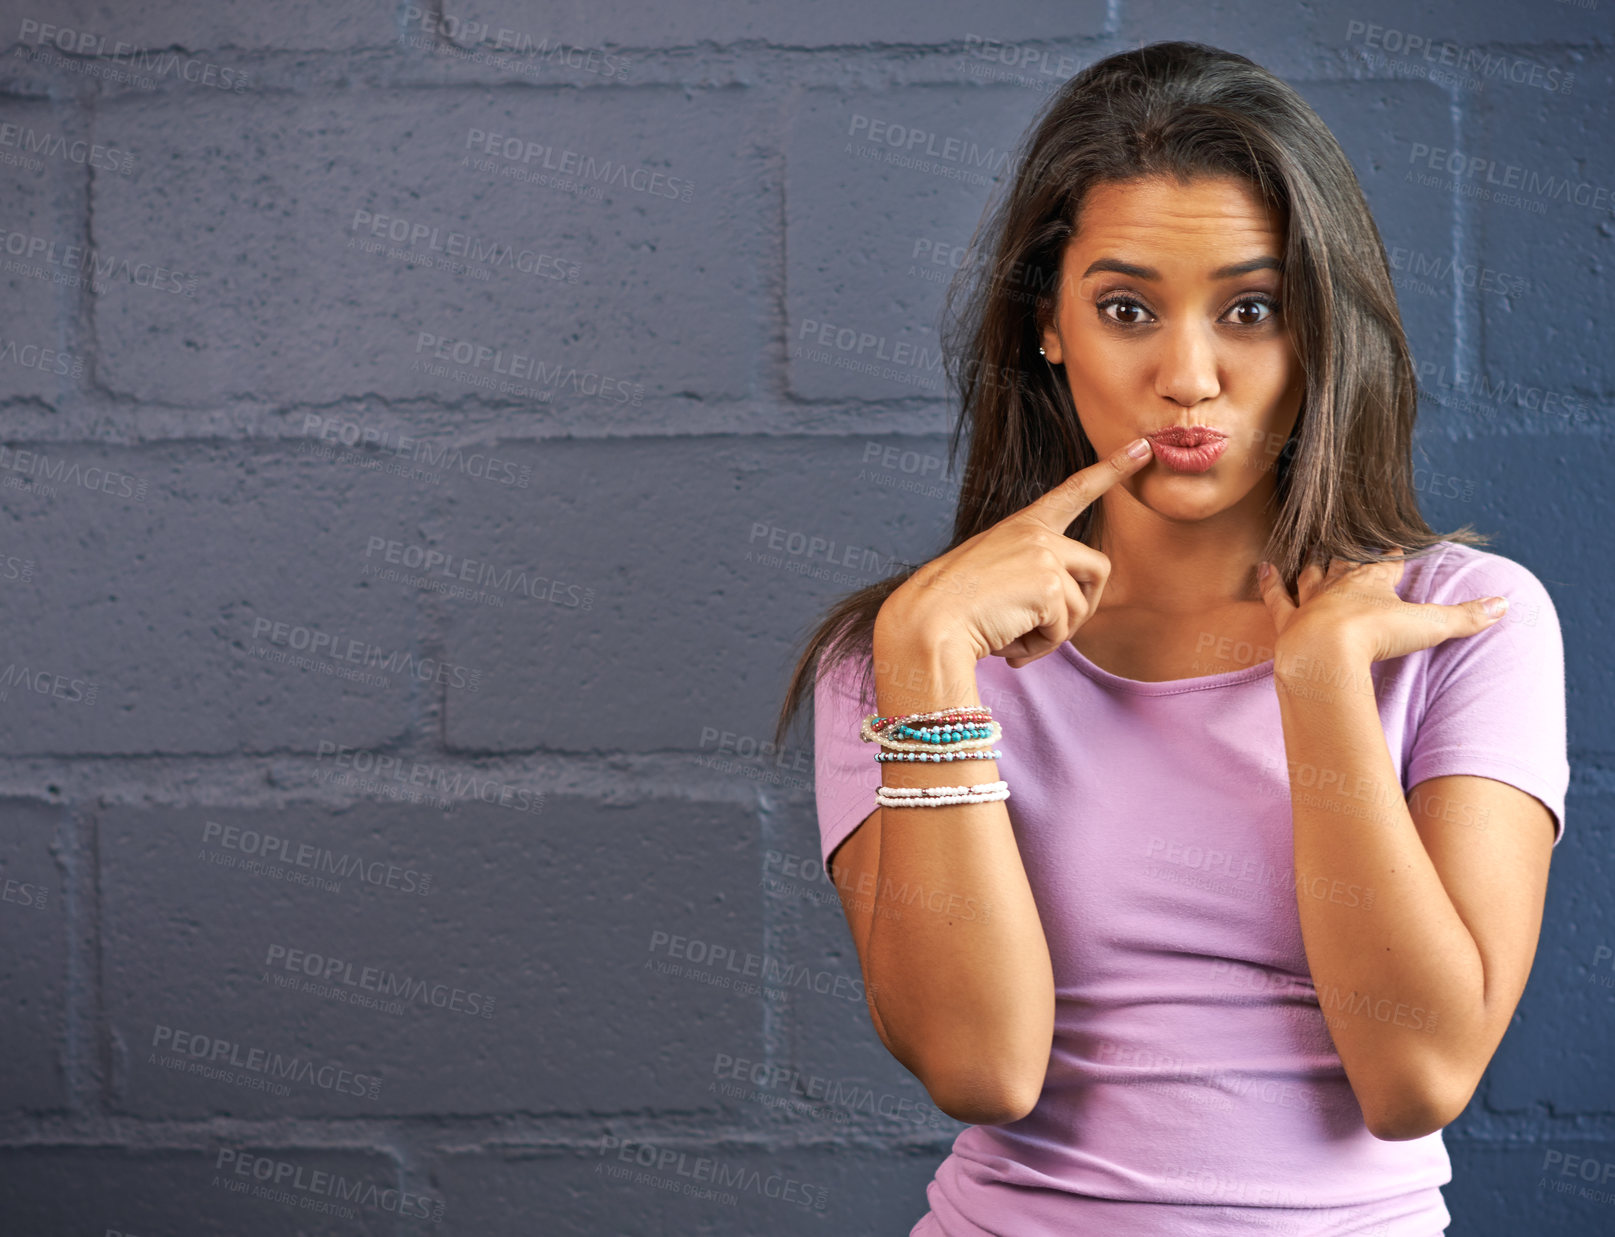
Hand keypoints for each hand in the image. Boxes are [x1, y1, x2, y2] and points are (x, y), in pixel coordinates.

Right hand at [878, 438, 1154, 667]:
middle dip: (1082, 610)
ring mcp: (1045, 556)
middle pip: (1099, 570)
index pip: (1073, 491)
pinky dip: (1041, 647)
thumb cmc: (954, 608)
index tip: (1143, 448)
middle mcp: (1038, 534)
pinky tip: (1011, 647)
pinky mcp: (1049, 586)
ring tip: (1016, 640)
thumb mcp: (996, 578)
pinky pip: (1064, 629)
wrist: (927, 621)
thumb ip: (1035, 579)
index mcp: (1023, 526)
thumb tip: (1069, 614)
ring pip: (1083, 606)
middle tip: (1046, 634)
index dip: (1111, 469)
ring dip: (1055, 635)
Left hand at [1256, 549, 1509, 665]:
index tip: (1395, 547)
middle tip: (1349, 542)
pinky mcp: (1287, 620)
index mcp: (1375, 583)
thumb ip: (1466, 617)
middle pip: (1346, 565)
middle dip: (1350, 555)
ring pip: (1310, 574)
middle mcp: (1341, 586)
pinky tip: (1263, 567)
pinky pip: (1276, 596)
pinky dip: (1269, 582)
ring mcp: (1311, 601)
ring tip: (1310, 549)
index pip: (1386, 565)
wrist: (1327, 651)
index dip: (1391, 557)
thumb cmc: (1378, 636)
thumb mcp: (1431, 625)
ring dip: (1311, 562)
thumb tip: (1505, 606)